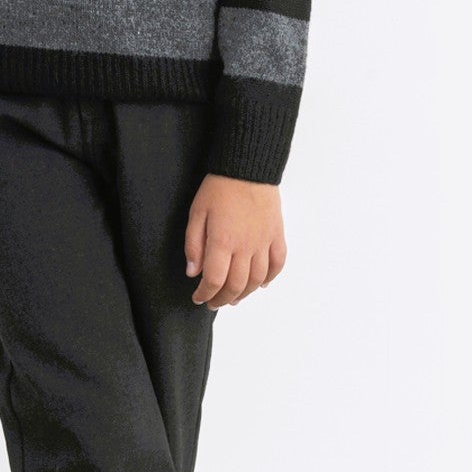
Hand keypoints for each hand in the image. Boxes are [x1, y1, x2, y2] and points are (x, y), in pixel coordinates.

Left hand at [185, 173, 285, 307]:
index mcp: (222, 241)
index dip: (205, 294)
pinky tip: (262, 284)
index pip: (214, 280)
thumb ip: (193, 244)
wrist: (247, 168)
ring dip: (245, 294)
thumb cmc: (219, 188)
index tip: (198, 297)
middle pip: (236, 285)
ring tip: (234, 298)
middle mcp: (245, 246)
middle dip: (223, 299)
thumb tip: (193, 272)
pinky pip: (278, 263)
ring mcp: (264, 242)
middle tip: (213, 303)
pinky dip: (270, 278)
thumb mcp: (196, 213)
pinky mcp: (276, 235)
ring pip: (258, 280)